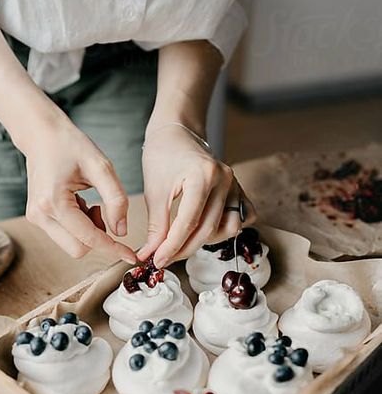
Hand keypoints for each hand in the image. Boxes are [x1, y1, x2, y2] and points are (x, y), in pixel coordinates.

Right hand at [23, 114, 135, 262]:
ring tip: (89, 202)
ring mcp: (36, 218)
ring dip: (88, 231)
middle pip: (79, 250)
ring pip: (72, 245)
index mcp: (54, 202)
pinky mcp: (37, 218)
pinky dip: (80, 226)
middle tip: (101, 210)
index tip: (131, 256)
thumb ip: (116, 199)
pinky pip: (66, 236)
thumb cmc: (70, 145)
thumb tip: (121, 232)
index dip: (113, 248)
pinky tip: (79, 203)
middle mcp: (40, 215)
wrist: (40, 134)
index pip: (89, 238)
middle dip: (98, 237)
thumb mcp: (101, 167)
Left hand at [138, 125, 254, 266]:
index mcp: (203, 175)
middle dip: (183, 249)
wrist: (176, 133)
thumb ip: (156, 225)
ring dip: (205, 241)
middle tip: (163, 258)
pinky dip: (225, 229)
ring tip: (181, 242)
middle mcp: (225, 180)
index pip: (189, 222)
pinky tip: (204, 230)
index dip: (171, 246)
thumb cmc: (162, 156)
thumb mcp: (154, 191)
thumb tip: (150, 254)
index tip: (157, 260)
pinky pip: (242, 218)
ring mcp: (235, 184)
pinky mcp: (238, 190)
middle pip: (208, 229)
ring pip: (227, 228)